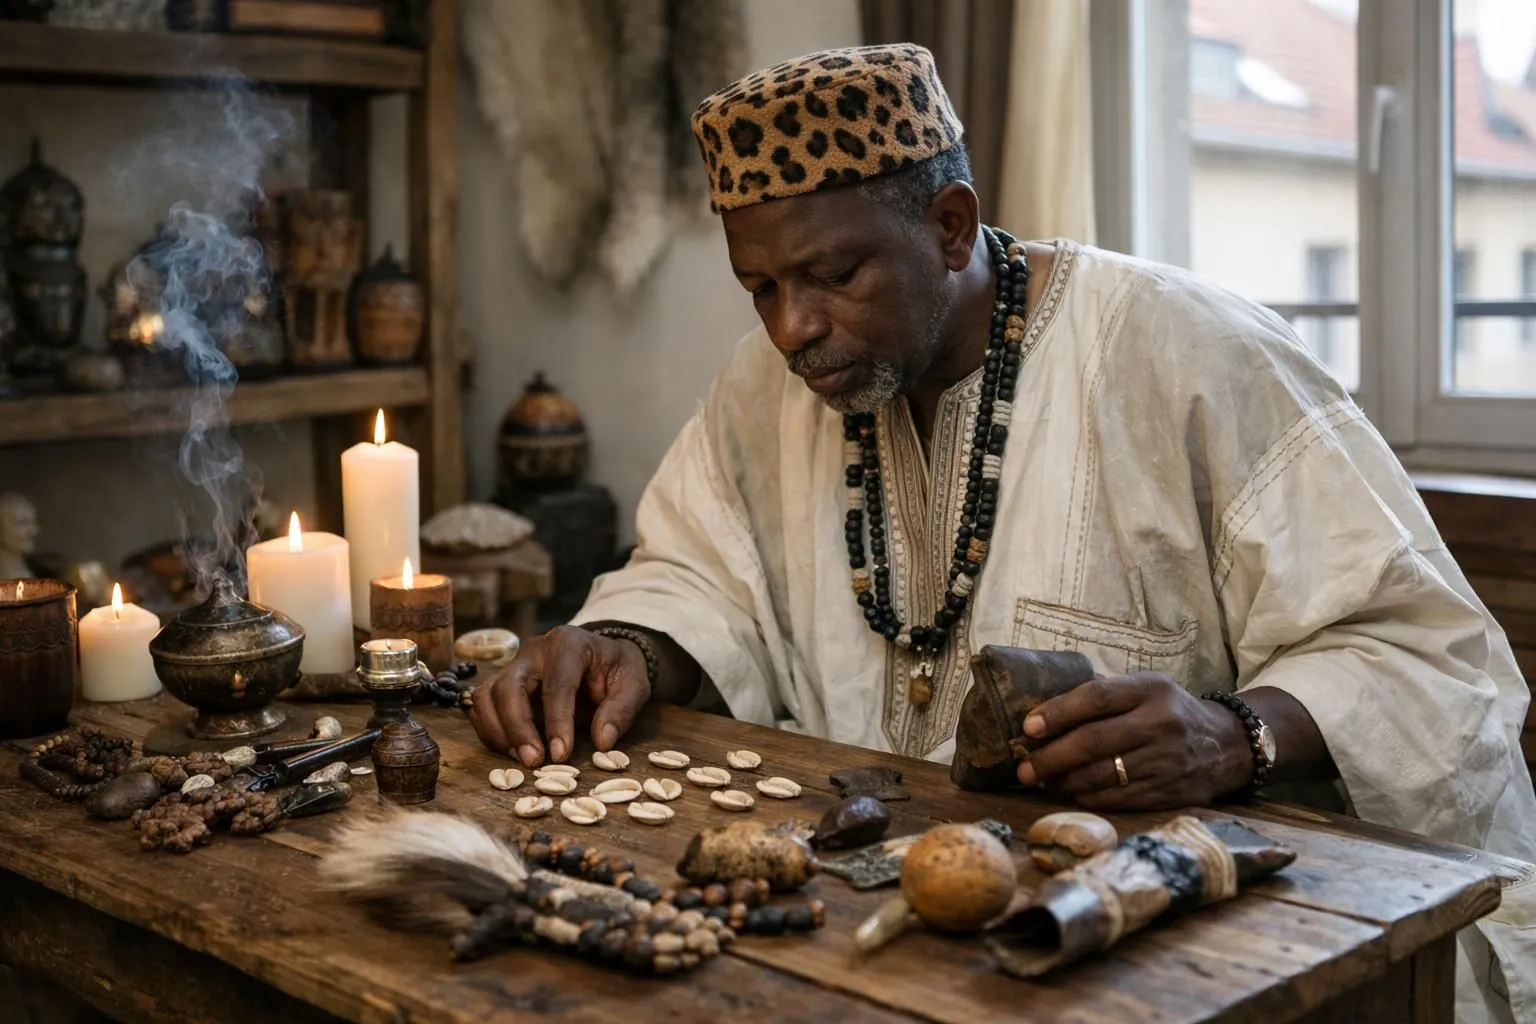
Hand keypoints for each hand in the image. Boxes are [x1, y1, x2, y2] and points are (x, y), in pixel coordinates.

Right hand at [468, 625, 651, 767]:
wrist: (602, 656)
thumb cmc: (617, 670)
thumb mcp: (634, 685)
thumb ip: (621, 711)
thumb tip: (603, 741)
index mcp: (568, 643)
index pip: (556, 684)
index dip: (556, 722)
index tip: (562, 755)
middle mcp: (534, 650)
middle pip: (509, 687)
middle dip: (518, 728)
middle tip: (533, 761)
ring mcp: (514, 665)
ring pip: (487, 696)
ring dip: (499, 732)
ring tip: (522, 758)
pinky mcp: (502, 682)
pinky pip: (482, 707)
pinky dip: (491, 731)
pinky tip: (512, 751)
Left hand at [1013, 672, 1252, 810]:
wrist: (1228, 745)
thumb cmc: (1171, 712)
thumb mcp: (1147, 688)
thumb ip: (1104, 695)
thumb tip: (1044, 712)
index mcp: (1151, 690)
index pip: (1095, 698)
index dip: (1057, 713)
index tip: (1028, 727)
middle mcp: (1160, 724)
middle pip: (1093, 742)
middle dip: (1050, 756)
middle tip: (1024, 767)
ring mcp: (1166, 761)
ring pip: (1101, 775)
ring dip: (1063, 781)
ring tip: (1041, 780)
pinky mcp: (1168, 791)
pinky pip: (1116, 798)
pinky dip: (1086, 797)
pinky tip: (1071, 792)